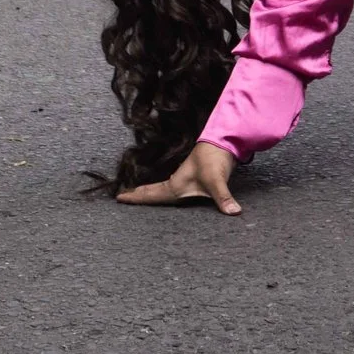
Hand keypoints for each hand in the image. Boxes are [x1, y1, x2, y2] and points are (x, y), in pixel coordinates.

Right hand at [117, 142, 240, 214]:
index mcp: (176, 184)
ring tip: (137, 196)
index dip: (136, 197)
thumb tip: (234, 212)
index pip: (152, 194)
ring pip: (162, 189)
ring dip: (149, 193)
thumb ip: (223, 197)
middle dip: (138, 195)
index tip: (119, 198)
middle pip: (153, 191)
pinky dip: (164, 191)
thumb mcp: (217, 179)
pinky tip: (166, 194)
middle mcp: (177, 183)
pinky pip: (173, 188)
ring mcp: (184, 180)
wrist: (223, 140)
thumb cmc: (215, 158)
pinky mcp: (193, 179)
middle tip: (121, 198)